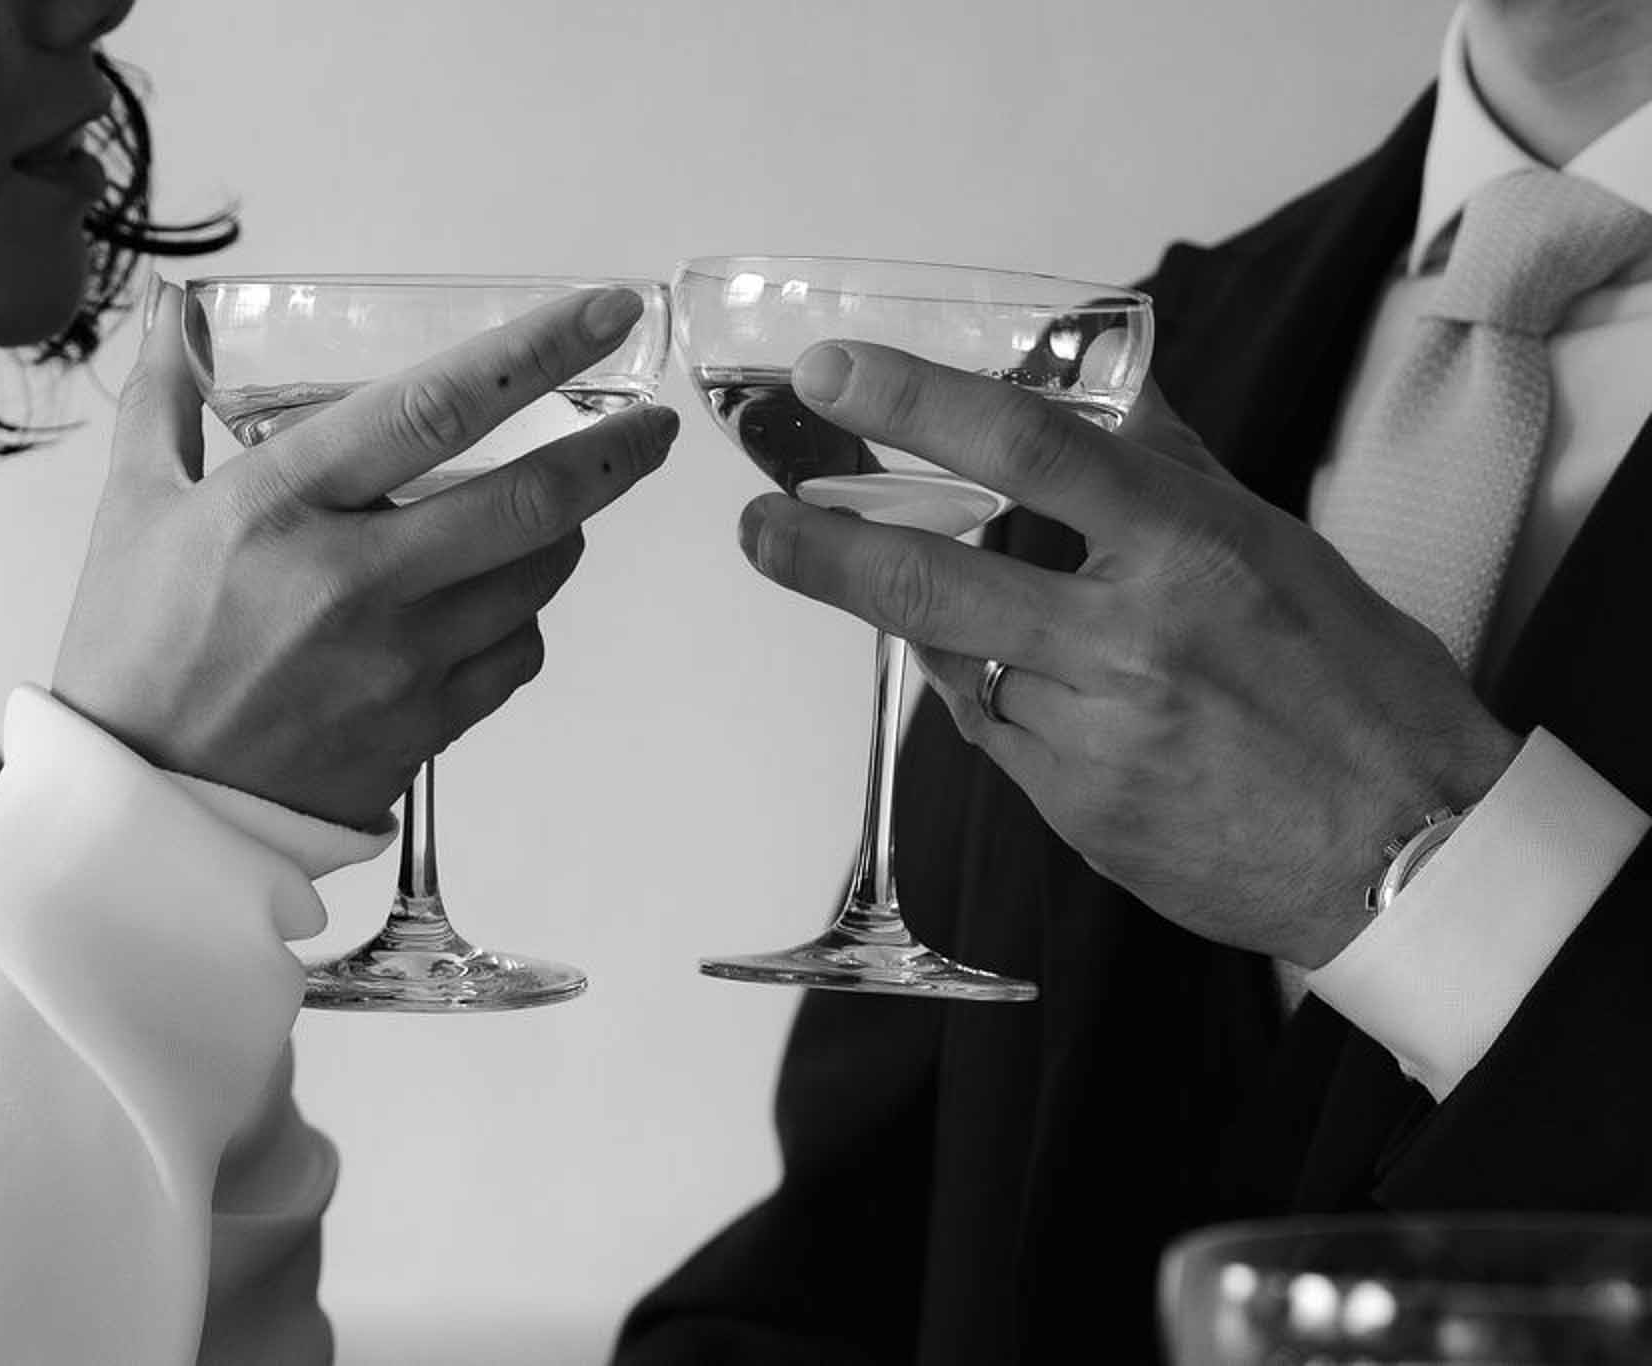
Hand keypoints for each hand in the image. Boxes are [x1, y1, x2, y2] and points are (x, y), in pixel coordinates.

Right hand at [53, 281, 675, 828]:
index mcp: (280, 505)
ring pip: (538, 579)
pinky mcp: (426, 730)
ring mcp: (400, 663)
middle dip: (614, 453)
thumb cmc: (135, 654)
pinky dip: (524, 617)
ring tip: (549, 511)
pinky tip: (493, 603)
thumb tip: (182, 311)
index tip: (606, 313)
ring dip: (562, 533)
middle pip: (530, 500)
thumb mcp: (132, 511)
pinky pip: (517, 656)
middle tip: (650, 427)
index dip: (537, 351)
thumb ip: (168, 401)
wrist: (147, 816)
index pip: (436, 406)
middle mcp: (355, 580)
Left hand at [736, 341, 1518, 967]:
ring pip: (959, 662)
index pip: (1028, 448)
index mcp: (1189, 547)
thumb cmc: (1356, 685)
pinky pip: (995, 734)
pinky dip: (995, 700)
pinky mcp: (1073, 811)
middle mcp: (1129, 636)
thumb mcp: (1279, 545)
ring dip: (947, 632)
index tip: (829, 374)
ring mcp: (1093, 733)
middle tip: (760, 527)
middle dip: (822, 551)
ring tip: (1002, 623)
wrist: (1405, 851)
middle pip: (932, 578)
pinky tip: (1050, 697)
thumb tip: (1100, 382)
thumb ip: (1170, 467)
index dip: (915, 403)